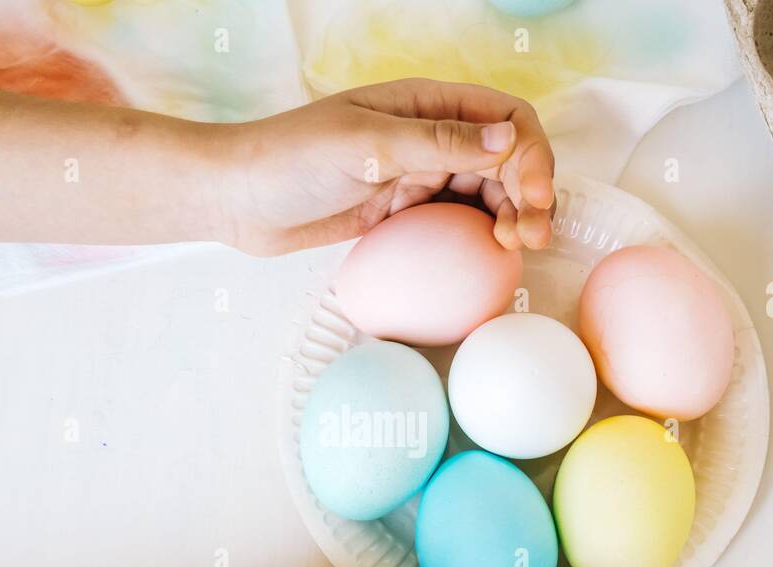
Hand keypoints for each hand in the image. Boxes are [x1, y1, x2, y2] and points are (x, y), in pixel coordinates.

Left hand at [216, 78, 555, 255]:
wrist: (236, 199)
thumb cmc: (290, 159)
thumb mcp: (366, 145)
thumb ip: (438, 142)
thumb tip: (509, 139)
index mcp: (425, 103)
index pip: (505, 116)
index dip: (531, 152)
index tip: (536, 195)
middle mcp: (428, 135)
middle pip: (505, 158)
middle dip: (530, 192)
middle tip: (534, 237)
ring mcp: (416, 174)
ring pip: (485, 193)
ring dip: (510, 217)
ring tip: (517, 250)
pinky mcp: (401, 211)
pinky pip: (454, 222)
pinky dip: (478, 237)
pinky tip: (487, 257)